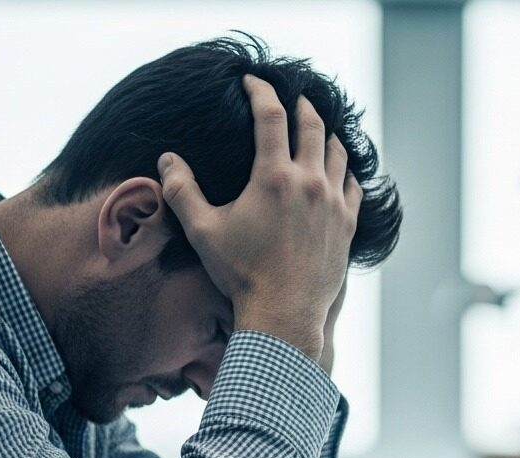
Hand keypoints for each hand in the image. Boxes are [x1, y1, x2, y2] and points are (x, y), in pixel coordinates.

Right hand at [158, 75, 362, 359]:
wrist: (283, 314)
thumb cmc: (240, 274)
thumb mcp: (202, 231)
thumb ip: (182, 190)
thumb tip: (166, 158)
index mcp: (273, 176)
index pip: (270, 115)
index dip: (261, 91)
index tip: (253, 81)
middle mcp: (309, 182)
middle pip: (312, 125)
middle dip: (300, 105)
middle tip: (292, 97)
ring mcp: (334, 203)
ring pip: (338, 152)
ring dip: (326, 134)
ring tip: (316, 128)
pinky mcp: (348, 224)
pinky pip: (353, 184)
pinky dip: (345, 169)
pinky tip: (338, 170)